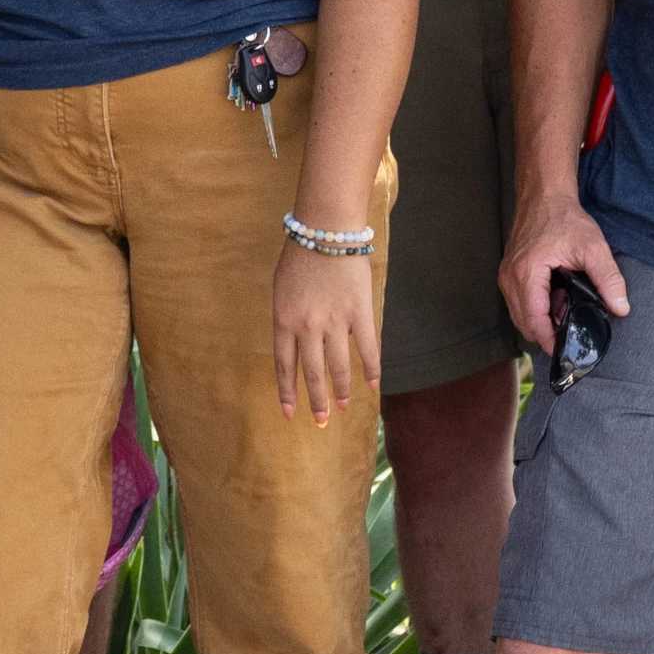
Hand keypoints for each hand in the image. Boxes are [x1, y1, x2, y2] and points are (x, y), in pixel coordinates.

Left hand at [273, 239, 379, 421]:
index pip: (285, 366)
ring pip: (339, 367)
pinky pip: (368, 349)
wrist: (326, 231)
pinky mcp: (360, 314)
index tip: (289, 413)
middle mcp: (308, 327)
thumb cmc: (299, 255)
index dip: (287, 392)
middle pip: (313, 373)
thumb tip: (299, 347)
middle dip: (316, 401)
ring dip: (341, 391)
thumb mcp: (281, 289)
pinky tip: (372, 386)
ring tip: (342, 408)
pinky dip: (371, 370)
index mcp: (284, 321)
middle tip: (320, 422)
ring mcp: (335, 322)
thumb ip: (288, 319)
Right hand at [494, 193, 625, 370]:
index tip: (566, 351)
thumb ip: (609, 280)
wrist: (544, 196)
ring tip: (565, 313)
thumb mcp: (593, 248)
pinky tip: (556, 300)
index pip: (533, 320)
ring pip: (519, 315)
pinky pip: (518, 302)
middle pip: (523, 322)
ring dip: (540, 320)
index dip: (549, 339)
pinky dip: (535, 309)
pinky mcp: (509, 273)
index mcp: (527, 273)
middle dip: (546, 332)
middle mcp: (510, 277)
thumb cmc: (564, 218)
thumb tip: (621, 308)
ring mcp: (506, 276)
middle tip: (571, 331)